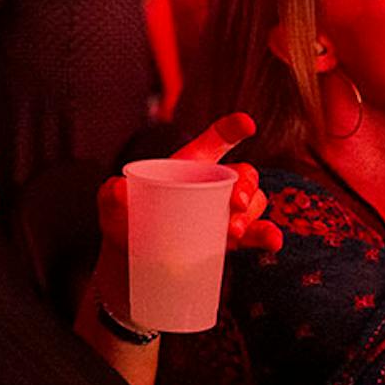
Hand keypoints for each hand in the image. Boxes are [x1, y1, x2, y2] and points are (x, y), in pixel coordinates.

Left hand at [91, 113, 283, 325]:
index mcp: (190, 165)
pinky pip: (258, 234)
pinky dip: (268, 236)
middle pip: (244, 175)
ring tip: (234, 231)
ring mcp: (225, 213)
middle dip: (246, 185)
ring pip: (255, 203)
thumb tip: (120, 190)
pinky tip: (272, 241)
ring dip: (253, 215)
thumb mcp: (113, 205)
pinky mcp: (231, 240)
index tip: (246, 124)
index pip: (216, 141)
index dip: (232, 129)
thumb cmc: (126, 221)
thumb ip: (112, 194)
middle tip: (235, 203)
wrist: (132, 260)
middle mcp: (214, 185)